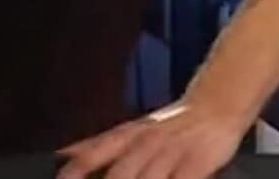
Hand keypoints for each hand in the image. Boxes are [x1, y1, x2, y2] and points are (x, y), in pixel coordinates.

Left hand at [58, 101, 251, 178]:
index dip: (73, 171)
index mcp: (125, 136)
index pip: (91, 155)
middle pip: (119, 175)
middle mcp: (145, 143)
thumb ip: (97, 147)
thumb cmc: (168, 126)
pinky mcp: (196, 163)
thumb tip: (62, 156)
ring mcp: (170, 153)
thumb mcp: (130, 131)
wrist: (215, 105)